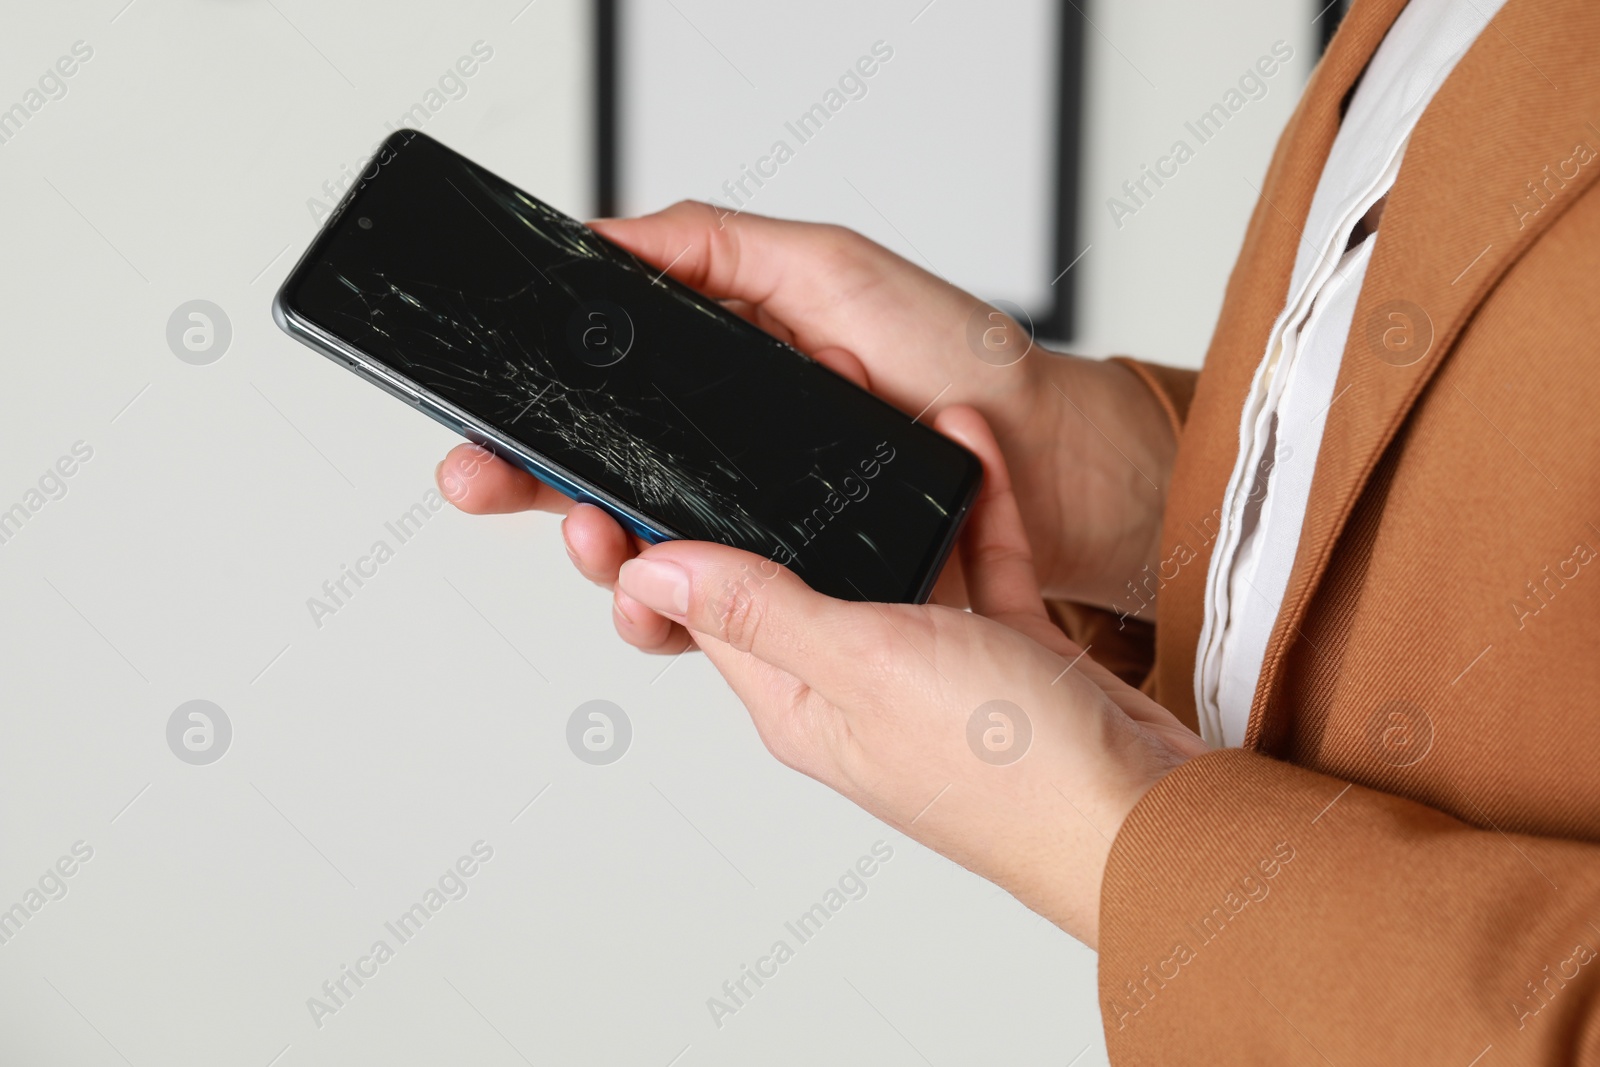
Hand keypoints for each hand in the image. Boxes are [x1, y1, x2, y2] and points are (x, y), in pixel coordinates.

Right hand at [437, 202, 1178, 624]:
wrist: (1054, 459)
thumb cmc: (955, 356)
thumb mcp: (832, 271)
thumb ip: (719, 248)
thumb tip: (606, 237)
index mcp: (726, 386)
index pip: (608, 412)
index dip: (539, 427)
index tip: (482, 435)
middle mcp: (735, 466)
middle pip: (608, 492)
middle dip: (538, 493)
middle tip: (487, 486)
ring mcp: (769, 536)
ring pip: (653, 567)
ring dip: (604, 560)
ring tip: (595, 541)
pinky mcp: (808, 594)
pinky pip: (724, 621)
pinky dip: (680, 614)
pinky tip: (663, 594)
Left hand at [608, 406, 1207, 944]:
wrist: (1147, 815)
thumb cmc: (1008, 774)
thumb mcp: (864, 667)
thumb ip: (761, 612)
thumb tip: (650, 575)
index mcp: (798, 699)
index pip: (702, 611)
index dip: (662, 542)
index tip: (631, 476)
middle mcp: (853, 681)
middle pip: (793, 568)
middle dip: (778, 489)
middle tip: (769, 403)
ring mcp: (928, 664)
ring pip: (888, 553)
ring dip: (882, 485)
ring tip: (867, 399)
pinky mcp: (996, 648)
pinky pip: (972, 558)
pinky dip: (971, 504)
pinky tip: (969, 447)